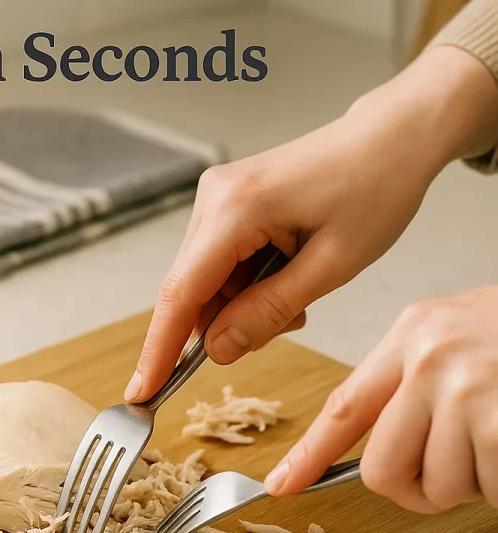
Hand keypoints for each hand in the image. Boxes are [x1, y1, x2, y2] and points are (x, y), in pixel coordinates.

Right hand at [125, 46, 497, 401]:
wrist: (391, 139)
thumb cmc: (375, 190)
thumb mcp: (331, 266)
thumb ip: (268, 312)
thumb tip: (216, 350)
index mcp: (234, 208)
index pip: (181, 294)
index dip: (159, 350)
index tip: (141, 393)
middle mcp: (213, 198)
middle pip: (191, 291)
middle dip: (226, 326)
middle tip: (287, 327)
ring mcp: (217, 197)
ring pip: (207, 282)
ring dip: (244, 306)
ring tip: (300, 298)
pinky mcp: (228, 202)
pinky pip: (220, 264)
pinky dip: (248, 287)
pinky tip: (289, 279)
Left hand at [265, 287, 497, 511]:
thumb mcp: (459, 336)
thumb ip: (414, 383)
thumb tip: (383, 450)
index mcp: (413, 335)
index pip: (347, 406)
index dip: (311, 453)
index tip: (284, 483)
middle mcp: (431, 360)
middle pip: (384, 470)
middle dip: (419, 488)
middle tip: (457, 474)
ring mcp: (468, 391)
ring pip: (440, 487)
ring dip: (474, 484)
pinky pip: (487, 490)